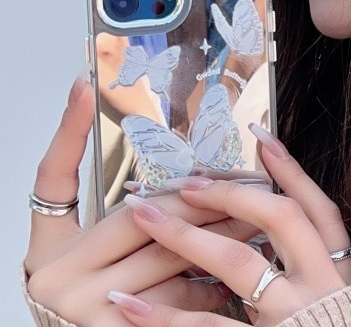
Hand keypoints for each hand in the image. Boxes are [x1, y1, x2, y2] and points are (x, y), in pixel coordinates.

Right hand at [25, 76, 260, 326]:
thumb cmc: (92, 296)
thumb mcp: (85, 254)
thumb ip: (112, 210)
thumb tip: (101, 114)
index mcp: (51, 251)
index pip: (55, 178)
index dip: (68, 130)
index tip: (85, 87)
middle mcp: (61, 280)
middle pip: (140, 217)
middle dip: (198, 197)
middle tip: (244, 179)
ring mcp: (88, 312)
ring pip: (169, 257)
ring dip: (221, 234)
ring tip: (257, 216)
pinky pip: (180, 300)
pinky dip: (211, 282)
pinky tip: (237, 271)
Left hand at [107, 127, 350, 326]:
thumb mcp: (328, 293)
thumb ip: (304, 258)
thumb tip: (265, 215)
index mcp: (338, 268)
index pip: (318, 206)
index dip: (291, 171)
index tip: (261, 139)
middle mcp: (319, 283)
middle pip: (280, 218)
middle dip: (232, 193)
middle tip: (190, 182)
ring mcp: (291, 312)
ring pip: (238, 262)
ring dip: (186, 235)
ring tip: (144, 216)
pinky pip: (207, 324)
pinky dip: (165, 315)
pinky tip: (130, 304)